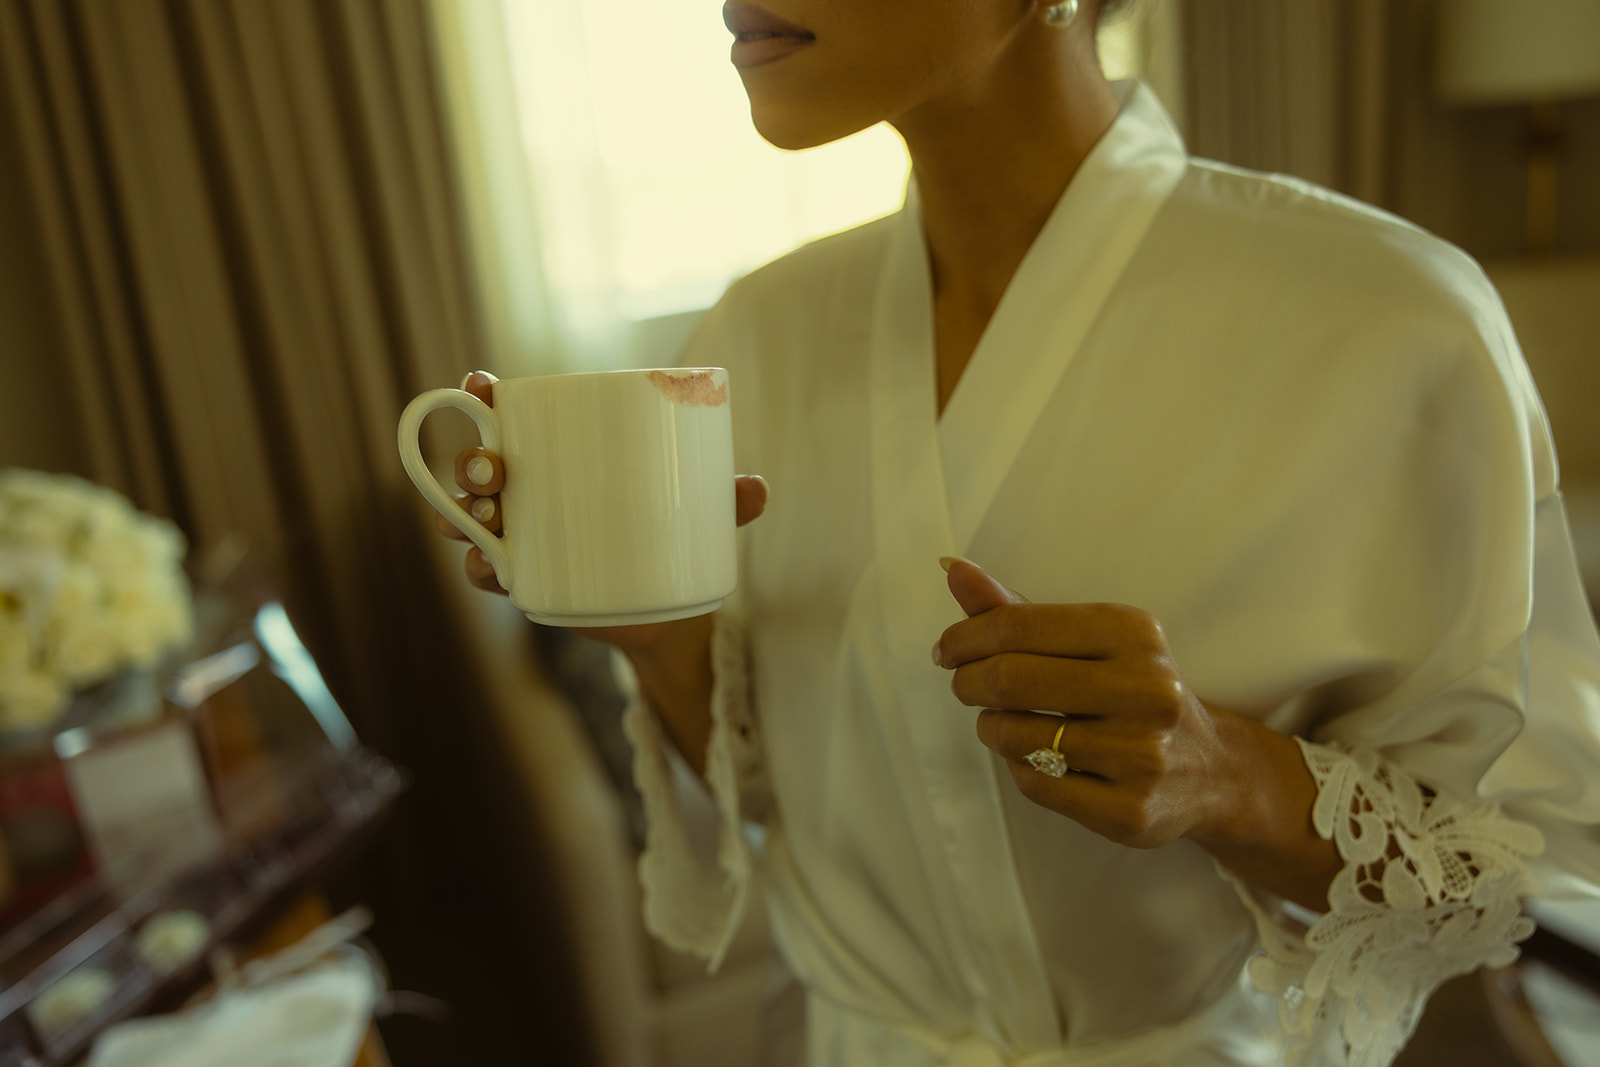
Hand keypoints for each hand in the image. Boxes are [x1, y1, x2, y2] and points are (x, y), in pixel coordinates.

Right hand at [435, 370, 769, 652]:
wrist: (669, 609)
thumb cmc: (673, 532)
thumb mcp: (701, 512)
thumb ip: (726, 499)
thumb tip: (756, 489)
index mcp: (557, 454)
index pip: (507, 416)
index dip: (481, 396)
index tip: (482, 384)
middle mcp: (526, 490)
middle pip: (477, 464)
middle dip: (471, 459)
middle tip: (494, 468)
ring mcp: (519, 536)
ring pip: (466, 516)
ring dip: (461, 510)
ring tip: (488, 513)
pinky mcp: (524, 580)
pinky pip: (483, 571)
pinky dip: (478, 567)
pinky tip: (488, 565)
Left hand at [931, 558, 1230, 849]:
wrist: (1211, 771)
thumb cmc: (1130, 690)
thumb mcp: (1090, 640)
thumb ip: (1017, 609)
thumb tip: (952, 569)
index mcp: (1136, 633)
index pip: (1019, 624)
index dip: (965, 637)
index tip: (946, 650)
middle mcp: (1148, 690)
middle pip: (1010, 679)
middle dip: (968, 681)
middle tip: (964, 685)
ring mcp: (1143, 754)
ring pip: (1014, 736)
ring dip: (991, 727)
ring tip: (1005, 722)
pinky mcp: (1130, 811)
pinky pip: (1034, 783)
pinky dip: (1019, 768)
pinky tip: (1038, 758)